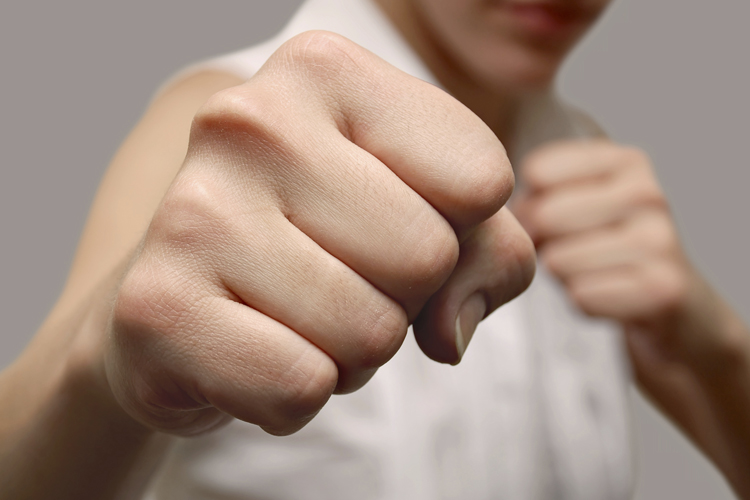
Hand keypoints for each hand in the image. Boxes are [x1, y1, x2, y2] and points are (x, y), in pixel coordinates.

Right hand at [104, 32, 534, 436]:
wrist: (186, 298)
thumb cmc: (319, 243)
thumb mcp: (429, 214)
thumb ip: (488, 254)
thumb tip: (448, 332)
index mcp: (324, 71)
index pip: (481, 181)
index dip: (460, 231)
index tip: (395, 224)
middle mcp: (250, 121)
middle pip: (426, 258)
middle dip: (402, 299)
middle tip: (339, 281)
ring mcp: (192, 210)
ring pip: (370, 333)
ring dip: (352, 353)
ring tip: (295, 317)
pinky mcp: (156, 306)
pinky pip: (302, 388)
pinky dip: (296, 397)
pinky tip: (253, 353)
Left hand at [514, 139, 741, 373]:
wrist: (676, 310)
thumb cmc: (608, 252)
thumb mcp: (580, 204)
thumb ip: (540, 191)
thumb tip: (501, 209)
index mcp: (625, 162)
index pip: (537, 171)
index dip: (528, 204)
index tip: (551, 219)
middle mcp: (647, 193)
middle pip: (543, 216)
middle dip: (541, 243)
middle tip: (567, 253)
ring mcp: (660, 240)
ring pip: (558, 260)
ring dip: (563, 277)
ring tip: (593, 274)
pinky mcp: (663, 289)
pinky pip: (581, 296)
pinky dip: (585, 303)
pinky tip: (610, 296)